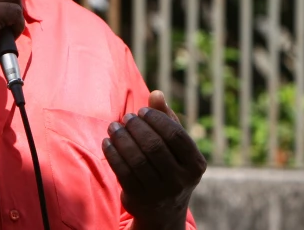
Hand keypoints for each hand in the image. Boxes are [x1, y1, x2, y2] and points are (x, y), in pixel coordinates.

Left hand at [101, 91, 206, 229]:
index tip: (142, 111)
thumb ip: (167, 119)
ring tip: (113, 127)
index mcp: (195, 164)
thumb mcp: (174, 146)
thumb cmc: (168, 166)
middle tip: (126, 118)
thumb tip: (157, 93)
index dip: (156, 119)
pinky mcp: (140, 198)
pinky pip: (123, 171)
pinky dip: (113, 153)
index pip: (175, 134)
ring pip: (136, 159)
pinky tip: (107, 142)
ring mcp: (160, 192)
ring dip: (121, 138)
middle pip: (154, 146)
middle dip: (136, 127)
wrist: (162, 210)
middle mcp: (181, 180)